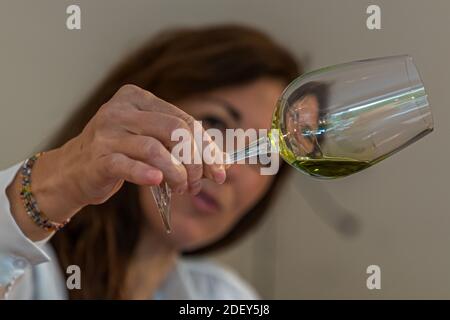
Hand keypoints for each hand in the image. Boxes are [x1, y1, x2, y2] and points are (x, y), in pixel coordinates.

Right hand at [7, 84, 225, 239]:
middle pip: (174, 130)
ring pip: (155, 148)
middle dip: (195, 161)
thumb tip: (221, 163)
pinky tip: (159, 183)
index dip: (207, 147)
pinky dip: (147, 175)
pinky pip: (127, 165)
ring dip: (177, 172)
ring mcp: (106, 132)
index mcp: (138, 98)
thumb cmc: (118, 154)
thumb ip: (180, 146)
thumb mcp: (150, 142)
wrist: (73, 171)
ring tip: (183, 188)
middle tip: (199, 183)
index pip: (184, 120)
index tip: (220, 171)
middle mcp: (121, 109)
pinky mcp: (96, 157)